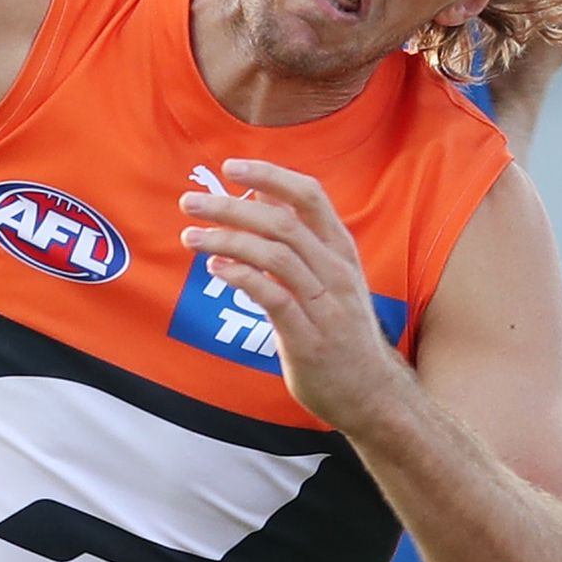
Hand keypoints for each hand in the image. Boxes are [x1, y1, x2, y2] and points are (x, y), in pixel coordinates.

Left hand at [179, 160, 412, 431]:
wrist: (371, 394)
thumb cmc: (341, 331)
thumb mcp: (330, 277)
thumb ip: (301, 239)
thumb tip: (265, 196)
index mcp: (341, 251)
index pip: (309, 197)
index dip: (270, 176)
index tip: (231, 168)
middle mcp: (336, 272)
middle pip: (283, 222)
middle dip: (233, 207)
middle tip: (191, 203)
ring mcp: (325, 306)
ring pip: (275, 256)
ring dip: (228, 241)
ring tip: (191, 236)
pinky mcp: (309, 339)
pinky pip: (274, 298)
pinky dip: (243, 277)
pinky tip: (216, 268)